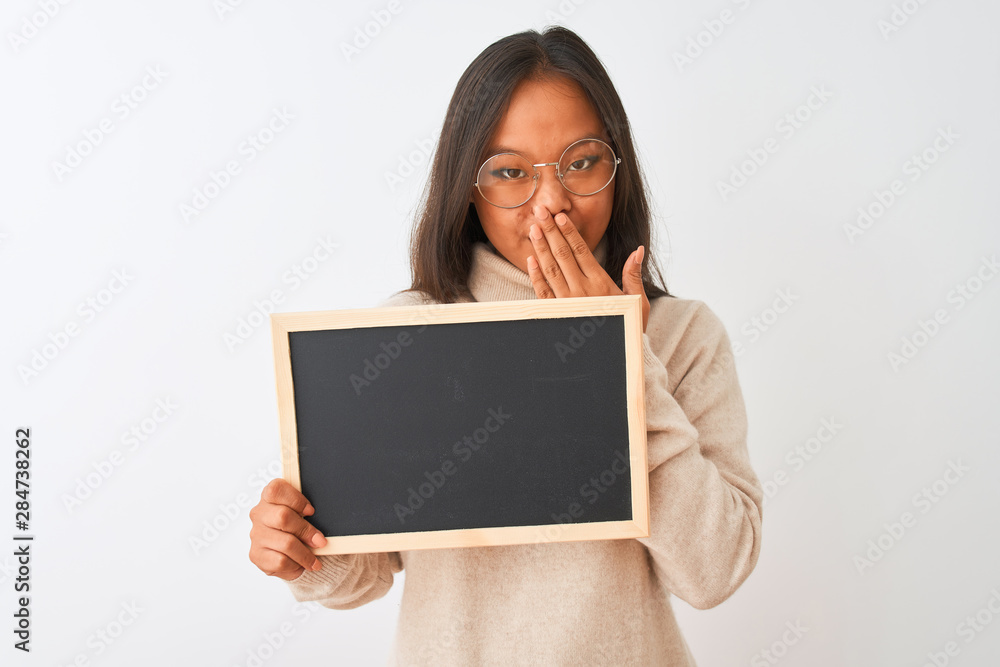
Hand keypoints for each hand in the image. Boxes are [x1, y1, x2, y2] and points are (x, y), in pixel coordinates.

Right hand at [249, 478, 327, 580]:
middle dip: (306, 530)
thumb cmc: (298, 528)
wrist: (289, 553)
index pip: (276, 489)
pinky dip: (295, 565)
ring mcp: (256, 535)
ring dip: (305, 554)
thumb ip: (308, 513)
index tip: (311, 511)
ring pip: (285, 543)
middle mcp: (259, 514)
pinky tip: (300, 565)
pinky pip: (280, 561)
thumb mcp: (304, 515)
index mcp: (269, 497)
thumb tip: (321, 529)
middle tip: (320, 541)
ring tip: (315, 560)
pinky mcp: (256, 555)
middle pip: (283, 517)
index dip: (296, 500)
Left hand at [526, 209, 649, 332]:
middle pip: (563, 255)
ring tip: (533, 229)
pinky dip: (535, 276)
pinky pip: (543, 293)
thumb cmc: (627, 327)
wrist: (613, 359)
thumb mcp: (636, 302)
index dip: (569, 232)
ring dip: (540, 248)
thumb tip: (638, 250)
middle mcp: (582, 292)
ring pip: (550, 270)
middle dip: (550, 232)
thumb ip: (634, 275)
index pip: (581, 252)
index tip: (560, 216)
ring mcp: (567, 304)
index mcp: (601, 284)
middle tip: (540, 212)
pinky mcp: (556, 315)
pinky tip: (531, 260)